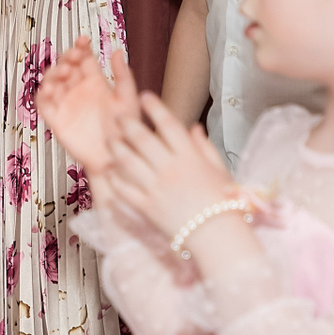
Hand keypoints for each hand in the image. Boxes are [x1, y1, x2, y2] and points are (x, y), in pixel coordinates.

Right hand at [38, 36, 137, 173]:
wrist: (116, 159)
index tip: (84, 40)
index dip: (81, 47)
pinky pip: (44, 105)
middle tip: (73, 56)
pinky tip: (50, 90)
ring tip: (64, 72)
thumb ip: (123, 76)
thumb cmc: (125, 132)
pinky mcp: (57, 120)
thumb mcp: (128, 100)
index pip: (84, 59)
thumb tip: (117, 51)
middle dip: (67, 58)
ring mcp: (67, 104)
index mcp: (95, 83)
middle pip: (66, 66)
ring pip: (52, 82)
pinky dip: (43, 96)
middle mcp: (79, 91)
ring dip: (54, 73)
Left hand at [105, 93, 239, 241]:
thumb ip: (205, 147)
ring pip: (127, 161)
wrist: (219, 239)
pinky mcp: (146, 207)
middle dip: (127, 123)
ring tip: (110, 139)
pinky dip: (114, 179)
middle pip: (142, 138)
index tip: (145, 96)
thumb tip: (194, 128)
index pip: (168, 124)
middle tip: (118, 115)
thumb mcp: (219, 170)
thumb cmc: (225, 204)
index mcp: (190, 157)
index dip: (154, 107)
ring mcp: (156, 188)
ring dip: (116, 147)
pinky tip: (108, 171)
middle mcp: (170, 169)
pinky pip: (124, 189)